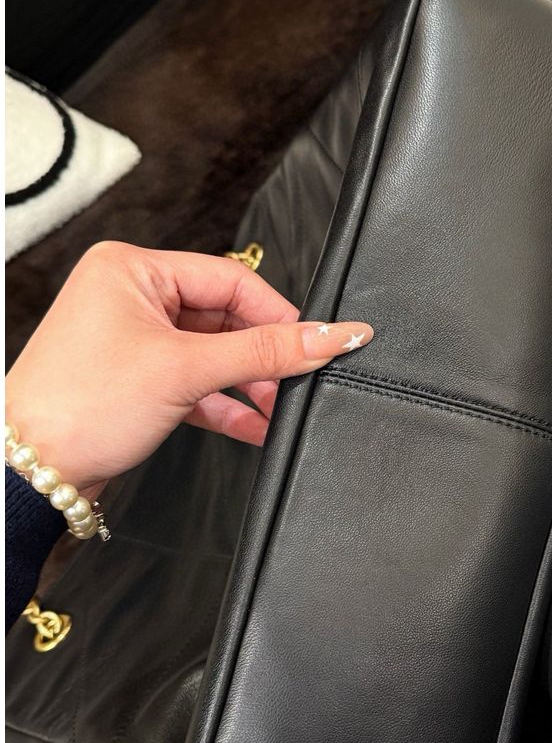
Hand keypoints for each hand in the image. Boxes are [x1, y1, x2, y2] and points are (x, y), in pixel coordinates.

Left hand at [4, 242, 373, 498]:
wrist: (29, 472)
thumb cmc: (77, 408)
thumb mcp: (185, 370)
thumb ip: (266, 353)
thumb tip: (330, 336)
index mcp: (132, 269)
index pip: (230, 279)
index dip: (277, 313)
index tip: (316, 341)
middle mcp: (130, 297)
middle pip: (225, 318)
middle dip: (263, 356)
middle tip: (300, 381)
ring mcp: (133, 340)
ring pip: (213, 354)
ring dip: (248, 384)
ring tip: (281, 410)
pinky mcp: (137, 379)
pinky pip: (196, 383)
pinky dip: (225, 404)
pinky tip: (255, 426)